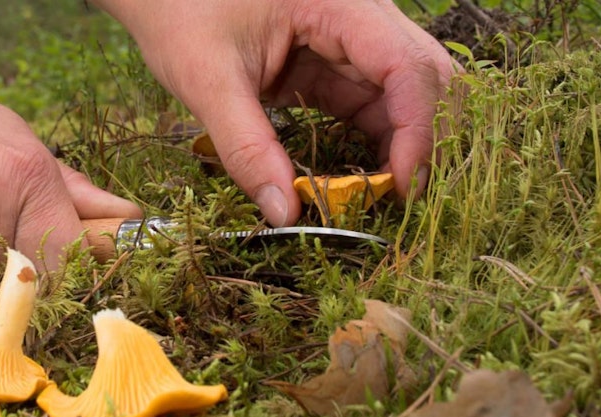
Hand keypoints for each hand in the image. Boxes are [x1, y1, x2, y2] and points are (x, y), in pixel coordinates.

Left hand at [96, 0, 457, 225]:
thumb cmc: (178, 11)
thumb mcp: (207, 80)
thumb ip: (246, 148)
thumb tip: (285, 212)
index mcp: (338, 3)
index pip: (406, 66)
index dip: (417, 130)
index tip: (402, 187)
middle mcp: (359, 14)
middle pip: (423, 77)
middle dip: (419, 139)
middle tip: (395, 200)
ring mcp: (350, 36)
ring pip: (404, 94)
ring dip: (398, 145)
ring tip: (374, 197)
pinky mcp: (333, 59)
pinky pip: (371, 102)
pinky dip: (372, 142)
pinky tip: (357, 179)